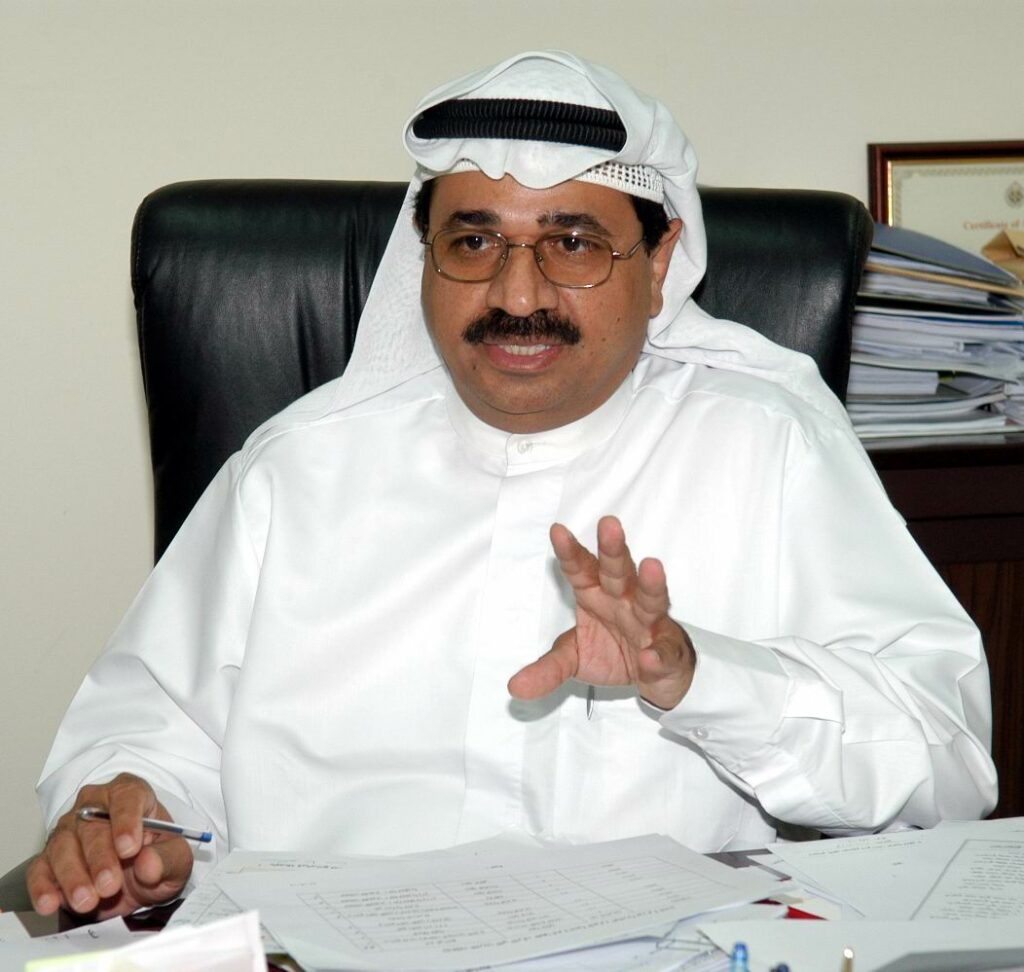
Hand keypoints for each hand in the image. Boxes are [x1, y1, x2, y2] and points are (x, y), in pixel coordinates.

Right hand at [27, 773, 192, 917]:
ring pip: (63, 847)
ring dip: (73, 876)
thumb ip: (167, 859)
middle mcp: (95, 806)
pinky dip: (42, 887)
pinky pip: (40, 870)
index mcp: (131, 794)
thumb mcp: (176, 860)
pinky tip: (50, 903)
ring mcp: (69, 831)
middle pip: (92, 826)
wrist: (140, 882)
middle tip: (109, 885)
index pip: (127, 797)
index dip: (127, 821)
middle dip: (100, 858)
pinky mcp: (50, 860)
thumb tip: (148, 864)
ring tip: (87, 901)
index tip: (130, 848)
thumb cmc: (158, 858)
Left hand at [508, 515, 695, 709]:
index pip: (581, 569)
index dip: (570, 552)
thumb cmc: (613, 651)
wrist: (653, 675)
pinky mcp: (668, 650)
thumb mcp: (574, 660)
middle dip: (613, 550)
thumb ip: (547, 669)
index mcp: (596, 595)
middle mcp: (624, 601)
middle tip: (608, 525)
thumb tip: (515, 687)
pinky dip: (658, 654)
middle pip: (618, 571)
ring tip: (652, 566)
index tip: (557, 531)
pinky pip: (664, 650)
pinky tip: (650, 656)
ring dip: (651, 584)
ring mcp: (649, 623)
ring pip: (651, 599)